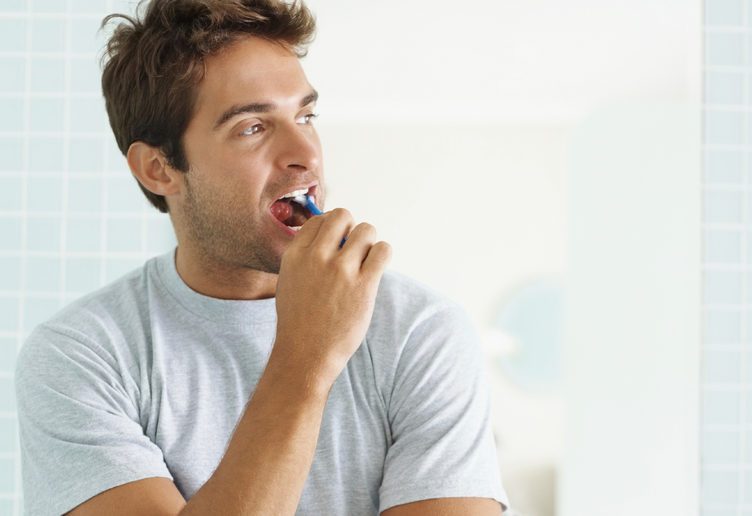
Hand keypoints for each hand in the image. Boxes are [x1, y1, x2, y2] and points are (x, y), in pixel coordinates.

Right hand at [272, 208, 391, 390]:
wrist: (305, 355)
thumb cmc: (299, 321)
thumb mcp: (289, 281)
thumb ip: (306, 256)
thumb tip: (333, 236)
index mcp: (295, 254)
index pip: (320, 219)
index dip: (332, 229)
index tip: (337, 245)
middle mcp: (317, 257)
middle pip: (343, 216)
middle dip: (351, 230)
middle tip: (353, 251)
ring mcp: (341, 270)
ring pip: (366, 230)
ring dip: (369, 243)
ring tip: (365, 262)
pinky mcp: (363, 285)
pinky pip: (383, 250)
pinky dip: (383, 254)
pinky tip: (375, 268)